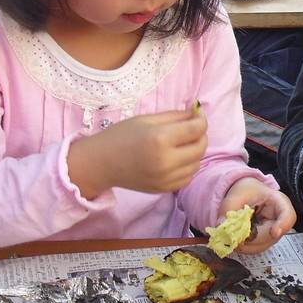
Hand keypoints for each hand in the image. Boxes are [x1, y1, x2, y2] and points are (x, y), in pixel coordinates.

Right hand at [68, 107, 206, 198]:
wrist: (102, 163)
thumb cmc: (121, 136)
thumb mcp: (147, 120)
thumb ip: (175, 116)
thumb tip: (197, 113)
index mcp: (161, 138)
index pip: (197, 129)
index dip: (201, 120)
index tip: (197, 116)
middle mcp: (166, 161)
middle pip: (201, 147)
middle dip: (200, 135)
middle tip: (190, 129)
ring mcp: (166, 178)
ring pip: (196, 163)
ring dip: (194, 152)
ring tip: (180, 144)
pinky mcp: (164, 189)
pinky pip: (187, 177)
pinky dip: (186, 167)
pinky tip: (174, 159)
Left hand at [216, 177, 295, 253]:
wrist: (245, 193)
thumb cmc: (246, 190)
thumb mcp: (236, 193)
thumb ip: (228, 207)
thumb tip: (221, 226)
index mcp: (279, 203)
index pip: (288, 216)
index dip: (282, 225)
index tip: (274, 232)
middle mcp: (279, 221)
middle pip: (270, 236)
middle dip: (250, 237)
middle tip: (231, 235)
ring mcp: (272, 233)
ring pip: (261, 246)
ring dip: (244, 244)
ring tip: (229, 235)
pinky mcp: (263, 241)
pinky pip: (254, 248)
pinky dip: (242, 246)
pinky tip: (233, 238)